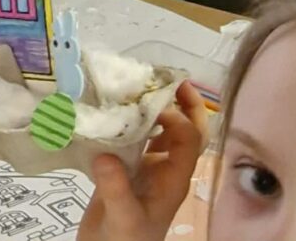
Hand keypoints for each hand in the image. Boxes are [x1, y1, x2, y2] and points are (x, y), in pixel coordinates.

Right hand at [78, 82, 207, 240]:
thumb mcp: (123, 219)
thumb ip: (116, 189)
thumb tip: (106, 154)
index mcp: (174, 179)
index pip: (189, 138)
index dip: (177, 116)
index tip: (149, 102)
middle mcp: (165, 169)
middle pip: (186, 130)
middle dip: (182, 102)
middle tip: (165, 75)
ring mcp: (146, 168)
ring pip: (160, 131)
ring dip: (153, 107)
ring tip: (135, 84)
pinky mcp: (125, 168)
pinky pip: (133, 138)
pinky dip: (127, 121)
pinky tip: (110, 108)